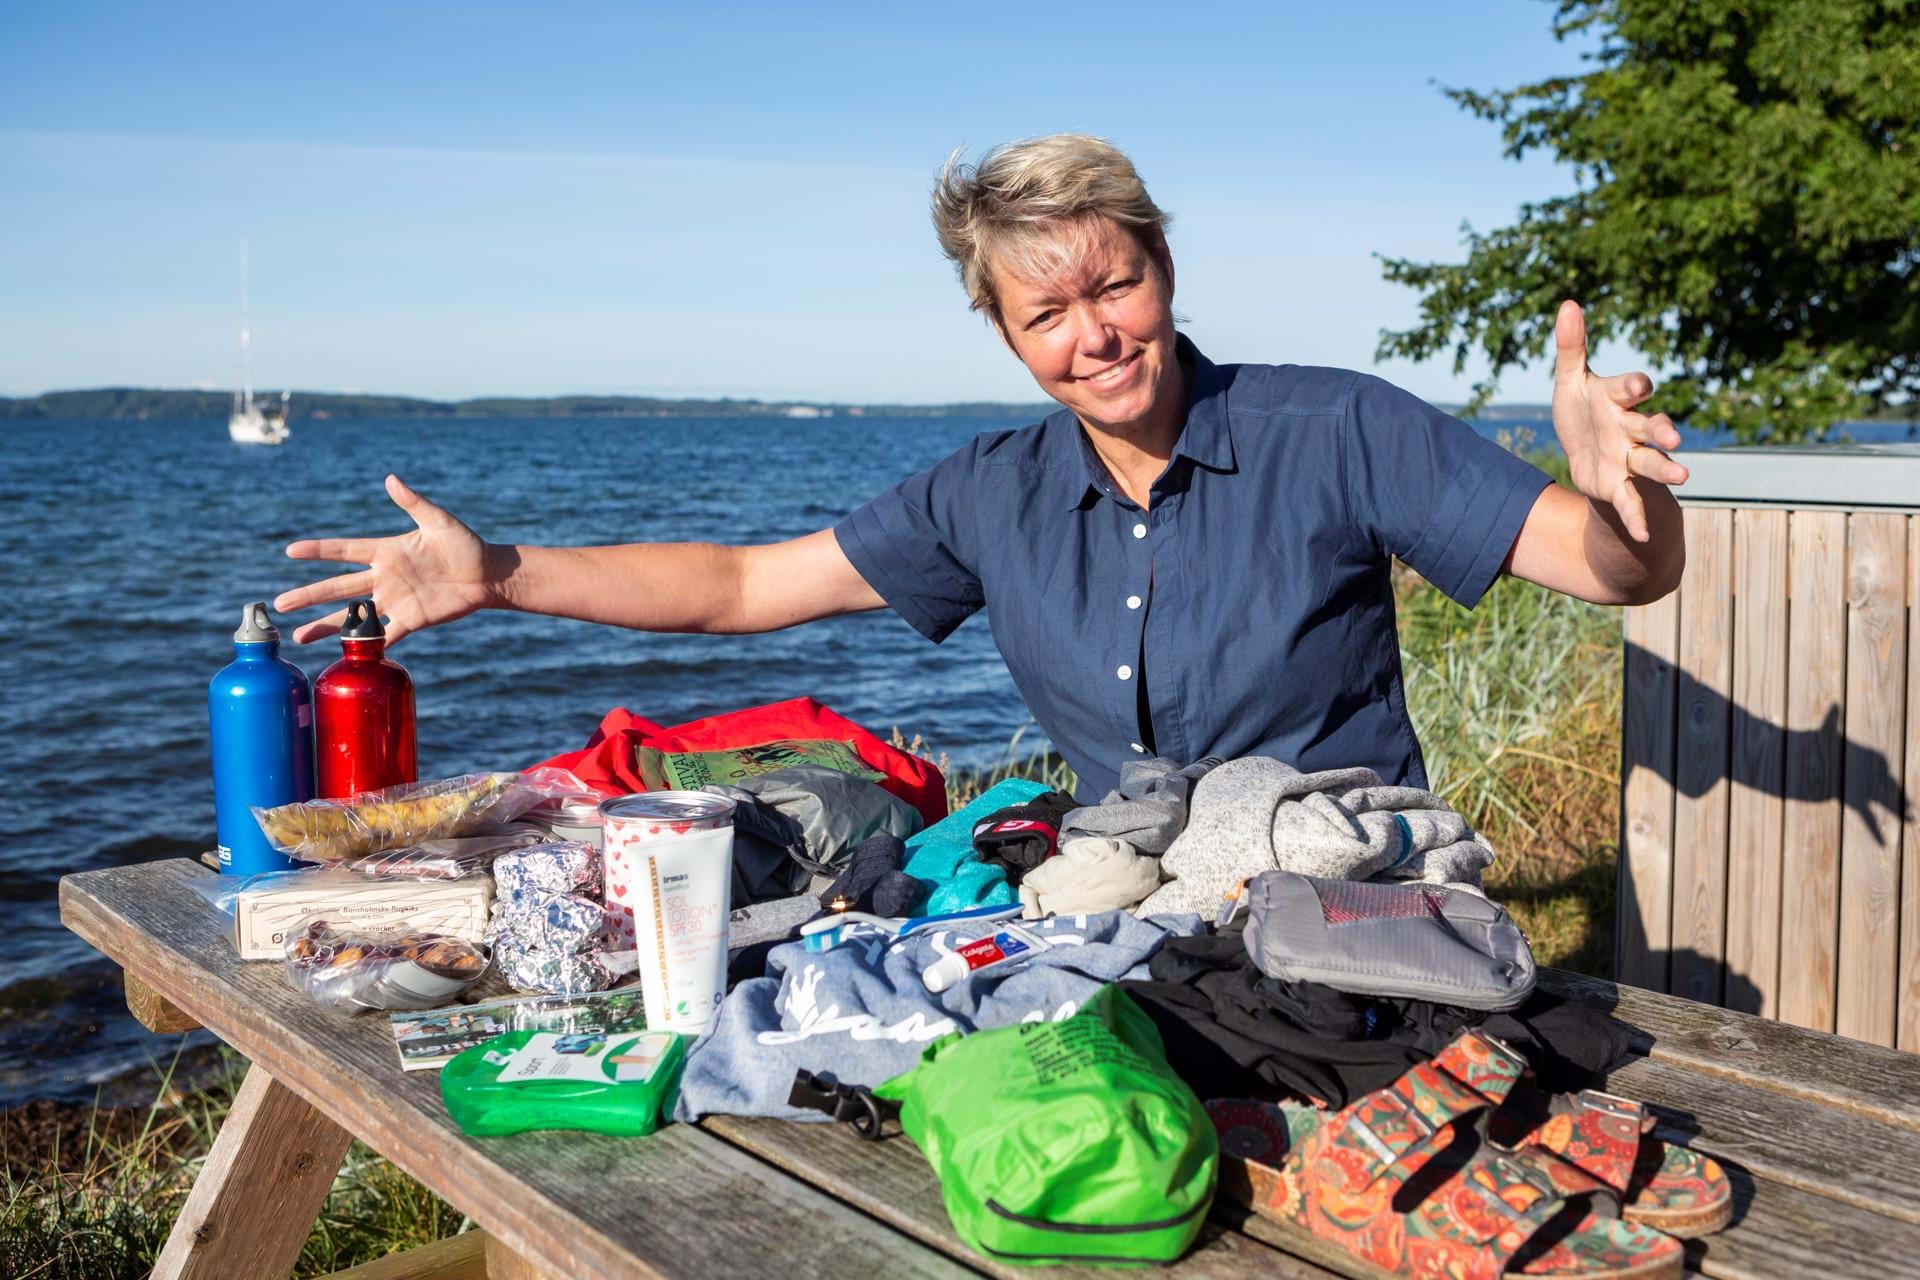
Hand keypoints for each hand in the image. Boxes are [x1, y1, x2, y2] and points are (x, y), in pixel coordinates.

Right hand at [274, 475, 494, 644]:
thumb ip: (413, 503)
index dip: (319, 550)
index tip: (291, 551)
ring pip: (353, 616)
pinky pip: (385, 635)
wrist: (487, 574)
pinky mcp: (412, 620)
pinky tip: (344, 655)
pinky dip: (367, 645)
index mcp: (386, 552)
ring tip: (298, 637)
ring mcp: (395, 600)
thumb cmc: (464, 544)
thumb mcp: (438, 521)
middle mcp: (384, 578)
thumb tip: (391, 479)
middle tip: (280, 604)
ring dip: (326, 626)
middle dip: (309, 596)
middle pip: (339, 587)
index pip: (345, 550)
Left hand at [1551, 300, 1689, 541]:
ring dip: (1665, 469)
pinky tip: (1642, 535)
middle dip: (1662, 429)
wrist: (1585, 457)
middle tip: (1674, 435)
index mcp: (1616, 399)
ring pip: (1652, 463)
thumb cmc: (1583, 414)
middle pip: (1651, 426)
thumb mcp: (1571, 381)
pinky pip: (1631, 502)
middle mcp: (1630, 428)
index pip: (1629, 389)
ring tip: (1683, 477)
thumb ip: (1572, 347)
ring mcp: (1629, 459)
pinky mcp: (1620, 486)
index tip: (1638, 385)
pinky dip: (1637, 518)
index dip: (1634, 387)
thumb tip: (1568, 303)